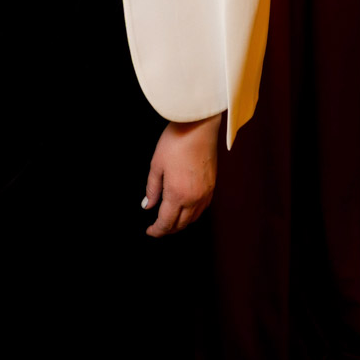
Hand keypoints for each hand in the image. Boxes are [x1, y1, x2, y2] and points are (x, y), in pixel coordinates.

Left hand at [142, 112, 221, 237]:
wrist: (199, 127)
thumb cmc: (175, 142)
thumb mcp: (156, 165)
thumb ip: (152, 189)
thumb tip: (147, 206)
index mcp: (177, 194)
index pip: (166, 222)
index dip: (157, 230)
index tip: (150, 231)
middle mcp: (194, 198)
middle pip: (181, 224)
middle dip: (168, 229)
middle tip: (158, 227)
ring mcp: (206, 193)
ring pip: (193, 219)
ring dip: (181, 223)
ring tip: (170, 219)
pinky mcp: (213, 186)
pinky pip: (202, 208)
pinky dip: (192, 214)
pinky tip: (185, 209)